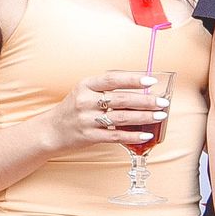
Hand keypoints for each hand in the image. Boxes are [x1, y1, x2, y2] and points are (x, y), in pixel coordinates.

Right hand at [48, 71, 166, 150]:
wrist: (51, 130)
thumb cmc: (74, 109)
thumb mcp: (84, 92)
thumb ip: (107, 89)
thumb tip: (140, 89)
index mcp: (85, 85)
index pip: (112, 79)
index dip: (133, 79)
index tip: (151, 81)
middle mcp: (85, 101)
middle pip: (121, 100)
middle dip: (146, 101)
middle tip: (163, 102)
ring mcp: (87, 119)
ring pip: (121, 118)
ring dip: (144, 117)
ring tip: (160, 116)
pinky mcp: (89, 136)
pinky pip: (116, 136)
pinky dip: (133, 136)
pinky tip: (147, 135)